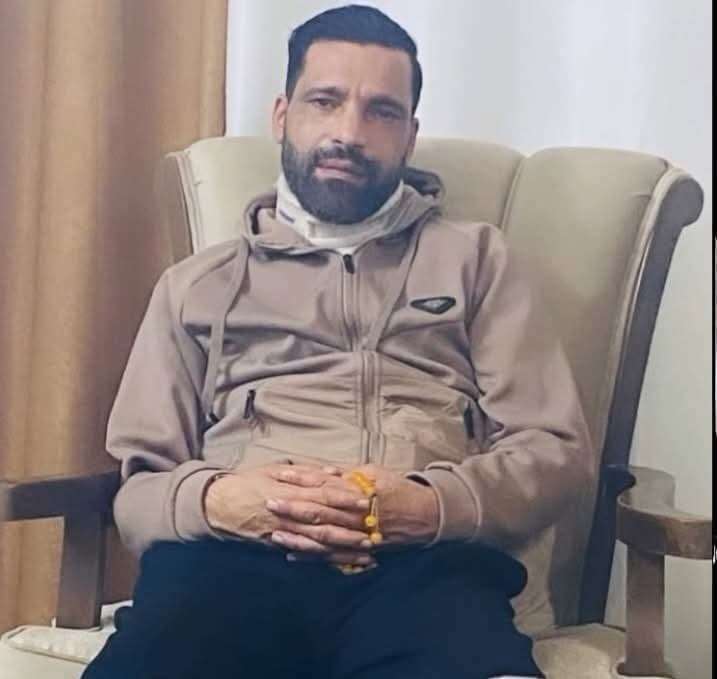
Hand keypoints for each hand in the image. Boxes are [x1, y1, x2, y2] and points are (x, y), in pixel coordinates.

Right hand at [204, 463, 376, 566]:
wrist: (220, 505)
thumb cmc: (249, 482)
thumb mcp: (275, 469)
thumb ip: (305, 472)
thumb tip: (333, 472)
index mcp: (290, 492)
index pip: (323, 495)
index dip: (345, 498)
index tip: (366, 500)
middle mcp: (289, 515)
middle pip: (325, 522)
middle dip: (351, 528)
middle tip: (375, 532)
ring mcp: (285, 533)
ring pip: (319, 543)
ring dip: (344, 548)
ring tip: (367, 552)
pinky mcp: (280, 546)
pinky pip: (306, 555)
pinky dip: (326, 560)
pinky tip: (343, 563)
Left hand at [266, 463, 438, 556]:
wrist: (425, 515)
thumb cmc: (398, 490)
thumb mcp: (375, 473)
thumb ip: (348, 474)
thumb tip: (324, 470)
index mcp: (357, 492)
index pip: (323, 484)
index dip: (301, 480)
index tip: (280, 476)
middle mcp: (354, 514)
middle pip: (319, 511)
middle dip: (292, 508)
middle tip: (268, 503)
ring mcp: (356, 535)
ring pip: (322, 537)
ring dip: (297, 535)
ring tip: (275, 533)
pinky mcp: (359, 551)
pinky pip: (332, 556)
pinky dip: (312, 556)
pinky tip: (293, 554)